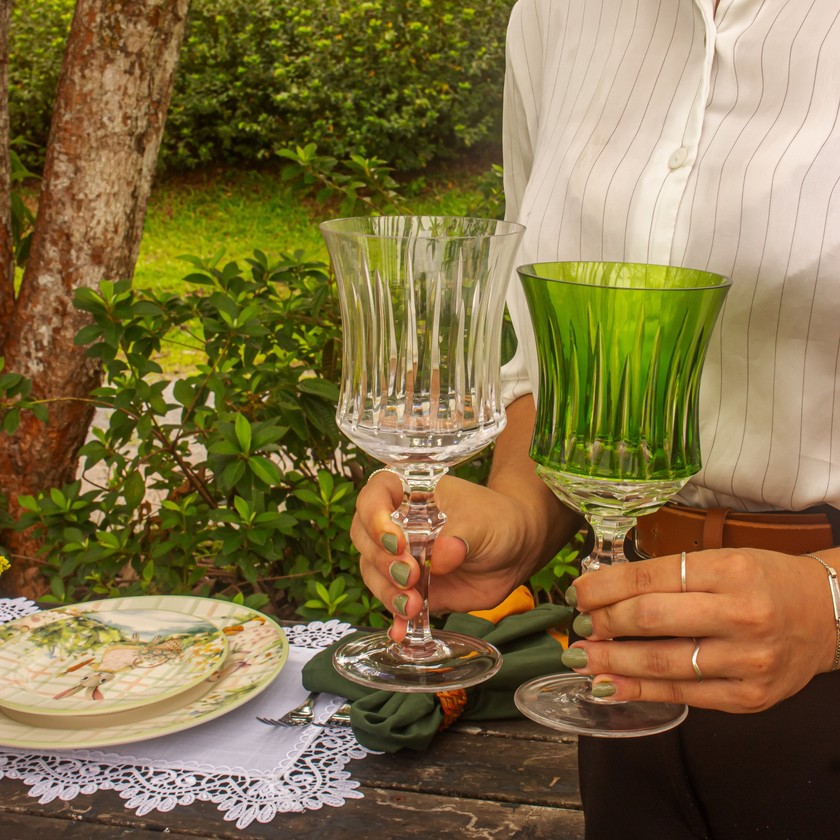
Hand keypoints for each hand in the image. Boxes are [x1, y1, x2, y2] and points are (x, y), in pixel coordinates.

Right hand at [350, 471, 546, 641]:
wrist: (514, 549)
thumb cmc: (497, 521)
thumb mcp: (483, 521)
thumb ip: (462, 535)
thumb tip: (441, 556)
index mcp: (408, 495)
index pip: (373, 496)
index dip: (374, 518)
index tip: (395, 541)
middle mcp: (396, 524)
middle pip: (364, 537)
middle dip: (381, 559)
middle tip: (411, 574)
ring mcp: (400, 558)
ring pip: (372, 572)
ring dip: (387, 591)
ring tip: (413, 604)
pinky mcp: (410, 589)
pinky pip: (392, 603)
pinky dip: (395, 618)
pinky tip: (401, 631)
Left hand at [564, 548, 838, 712]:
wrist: (830, 615)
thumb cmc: (764, 581)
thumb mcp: (721, 561)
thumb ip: (667, 577)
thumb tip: (604, 593)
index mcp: (729, 570)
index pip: (649, 577)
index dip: (604, 587)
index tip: (577, 592)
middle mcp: (741, 614)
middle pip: (649, 619)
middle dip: (603, 623)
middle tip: (578, 625)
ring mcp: (748, 660)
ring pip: (661, 662)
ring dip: (611, 661)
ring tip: (581, 658)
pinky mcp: (750, 697)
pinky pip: (682, 695)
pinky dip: (639, 691)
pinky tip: (609, 686)